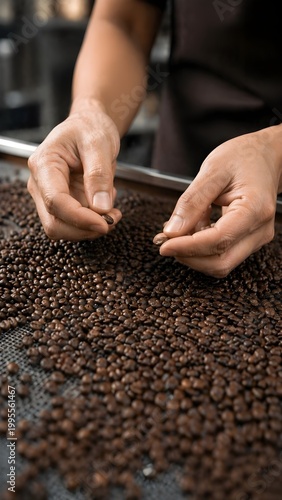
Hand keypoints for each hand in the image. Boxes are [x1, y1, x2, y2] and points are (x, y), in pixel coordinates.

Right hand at [28, 99, 121, 239]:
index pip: (55, 201)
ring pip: (64, 228)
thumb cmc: (89, 128)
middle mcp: (40, 184)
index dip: (80, 218)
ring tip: (112, 210)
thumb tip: (101, 207)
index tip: (105, 223)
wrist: (88, 126)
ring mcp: (49, 196)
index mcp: (44, 164)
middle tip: (113, 218)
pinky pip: (75, 224)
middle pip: (55, 223)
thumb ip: (99, 175)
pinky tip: (104, 204)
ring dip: (90, 228)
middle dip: (85, 228)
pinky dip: (93, 222)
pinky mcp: (62, 204)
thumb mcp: (99, 143)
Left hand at [154, 127, 281, 277]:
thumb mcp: (212, 171)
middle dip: (189, 256)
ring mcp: (256, 237)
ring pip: (222, 262)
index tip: (163, 245)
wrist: (266, 155)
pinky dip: (201, 247)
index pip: (218, 240)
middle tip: (164, 241)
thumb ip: (191, 202)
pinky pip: (223, 253)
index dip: (188, 247)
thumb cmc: (243, 157)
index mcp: (254, 209)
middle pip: (222, 261)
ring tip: (177, 231)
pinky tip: (191, 228)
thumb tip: (171, 232)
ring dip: (193, 253)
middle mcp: (260, 229)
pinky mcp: (249, 240)